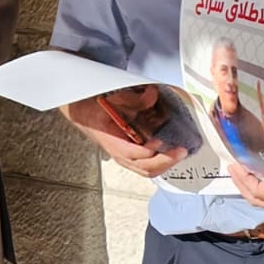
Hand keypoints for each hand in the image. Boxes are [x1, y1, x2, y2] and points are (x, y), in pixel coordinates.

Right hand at [63, 95, 188, 178]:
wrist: (83, 115)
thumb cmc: (93, 111)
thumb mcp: (110, 101)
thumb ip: (132, 99)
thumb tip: (151, 94)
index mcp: (112, 143)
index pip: (132, 154)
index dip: (147, 151)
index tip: (159, 141)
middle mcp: (120, 154)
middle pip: (144, 168)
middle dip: (165, 161)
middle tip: (181, 151)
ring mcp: (127, 157)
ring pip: (148, 170)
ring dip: (165, 164)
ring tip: (179, 154)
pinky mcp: (133, 155)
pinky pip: (149, 165)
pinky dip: (161, 162)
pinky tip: (171, 154)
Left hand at [226, 160, 263, 211]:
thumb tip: (244, 160)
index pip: (258, 191)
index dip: (243, 179)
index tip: (235, 166)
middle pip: (257, 200)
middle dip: (241, 184)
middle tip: (233, 169)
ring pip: (262, 201)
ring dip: (248, 187)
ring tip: (239, 172)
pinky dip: (257, 189)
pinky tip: (252, 177)